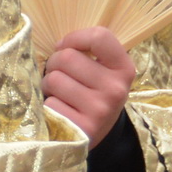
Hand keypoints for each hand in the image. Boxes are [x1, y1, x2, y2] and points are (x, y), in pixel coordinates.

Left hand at [42, 26, 136, 143]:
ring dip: (48, 84)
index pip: (100, 37)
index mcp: (124, 69)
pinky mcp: (81, 128)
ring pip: (54, 79)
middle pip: (67, 57)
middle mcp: (115, 89)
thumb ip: (89, 52)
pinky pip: (50, 103)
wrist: (95, 134)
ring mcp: (100, 110)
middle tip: (60, 74)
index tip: (65, 46)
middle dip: (54, 63)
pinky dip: (49, 105)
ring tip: (58, 93)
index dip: (75, 38)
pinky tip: (60, 111)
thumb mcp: (102, 71)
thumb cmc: (93, 93)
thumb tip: (59, 46)